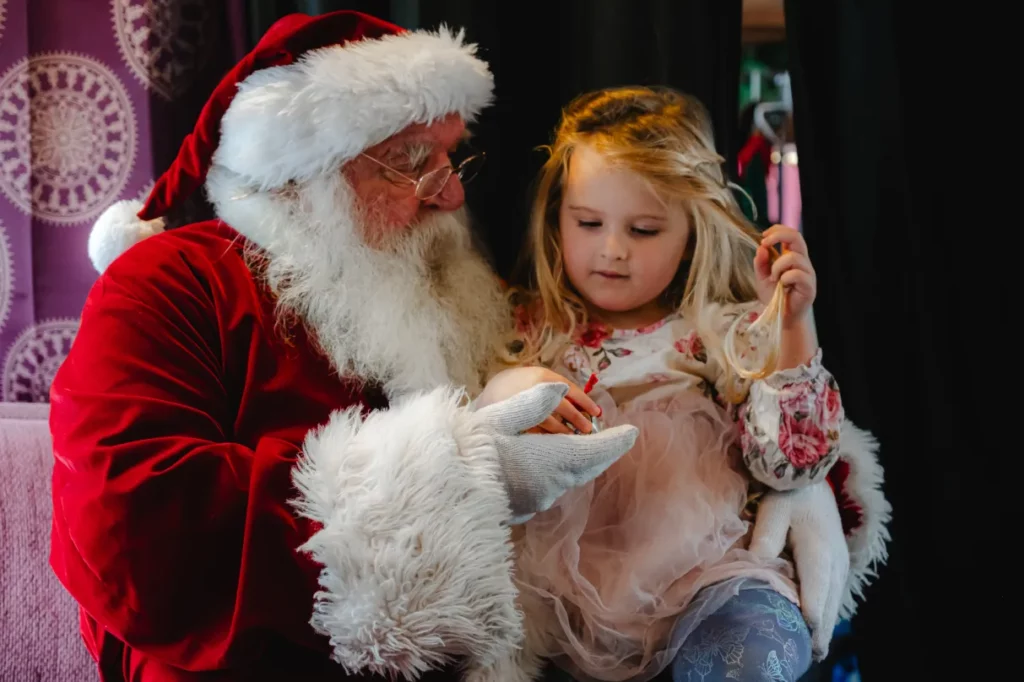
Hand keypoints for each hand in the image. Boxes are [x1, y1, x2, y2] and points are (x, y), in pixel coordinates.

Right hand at [471, 382, 638, 523]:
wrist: (444, 495)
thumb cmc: (467, 451)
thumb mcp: (496, 419)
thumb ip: (531, 404)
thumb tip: (559, 389)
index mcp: (551, 461)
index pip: (595, 451)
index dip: (615, 442)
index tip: (632, 433)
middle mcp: (551, 485)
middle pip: (586, 467)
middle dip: (601, 452)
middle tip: (615, 440)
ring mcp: (537, 500)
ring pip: (569, 478)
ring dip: (580, 462)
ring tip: (587, 448)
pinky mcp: (523, 508)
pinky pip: (552, 487)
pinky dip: (561, 474)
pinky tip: (554, 467)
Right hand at [476, 367, 600, 434]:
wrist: (490, 392)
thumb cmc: (520, 386)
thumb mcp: (537, 380)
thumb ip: (555, 389)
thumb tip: (582, 406)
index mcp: (543, 377)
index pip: (570, 389)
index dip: (585, 402)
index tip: (597, 413)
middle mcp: (535, 389)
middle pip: (563, 406)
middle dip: (577, 419)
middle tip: (587, 430)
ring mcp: (524, 406)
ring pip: (550, 421)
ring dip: (563, 431)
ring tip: (572, 438)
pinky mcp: (516, 420)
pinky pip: (536, 431)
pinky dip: (547, 437)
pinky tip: (553, 442)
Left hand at [749, 482, 848, 659]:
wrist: (811, 476)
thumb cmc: (788, 493)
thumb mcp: (773, 511)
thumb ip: (766, 538)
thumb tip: (756, 566)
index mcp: (819, 552)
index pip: (816, 594)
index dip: (810, 619)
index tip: (803, 638)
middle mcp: (835, 561)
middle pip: (829, 604)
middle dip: (819, 630)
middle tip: (807, 653)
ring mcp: (840, 562)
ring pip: (834, 600)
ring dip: (825, 622)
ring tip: (813, 646)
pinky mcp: (837, 560)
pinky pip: (834, 592)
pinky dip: (827, 608)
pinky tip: (817, 622)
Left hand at [754, 225, 816, 326]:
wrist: (782, 317)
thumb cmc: (774, 296)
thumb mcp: (762, 277)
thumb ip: (761, 263)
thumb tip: (762, 247)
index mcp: (792, 257)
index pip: (791, 234)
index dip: (778, 230)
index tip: (763, 236)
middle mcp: (802, 262)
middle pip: (797, 237)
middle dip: (778, 236)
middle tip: (764, 243)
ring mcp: (807, 273)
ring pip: (794, 257)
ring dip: (777, 265)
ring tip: (773, 278)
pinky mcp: (809, 286)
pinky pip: (797, 274)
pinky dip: (785, 277)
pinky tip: (782, 285)